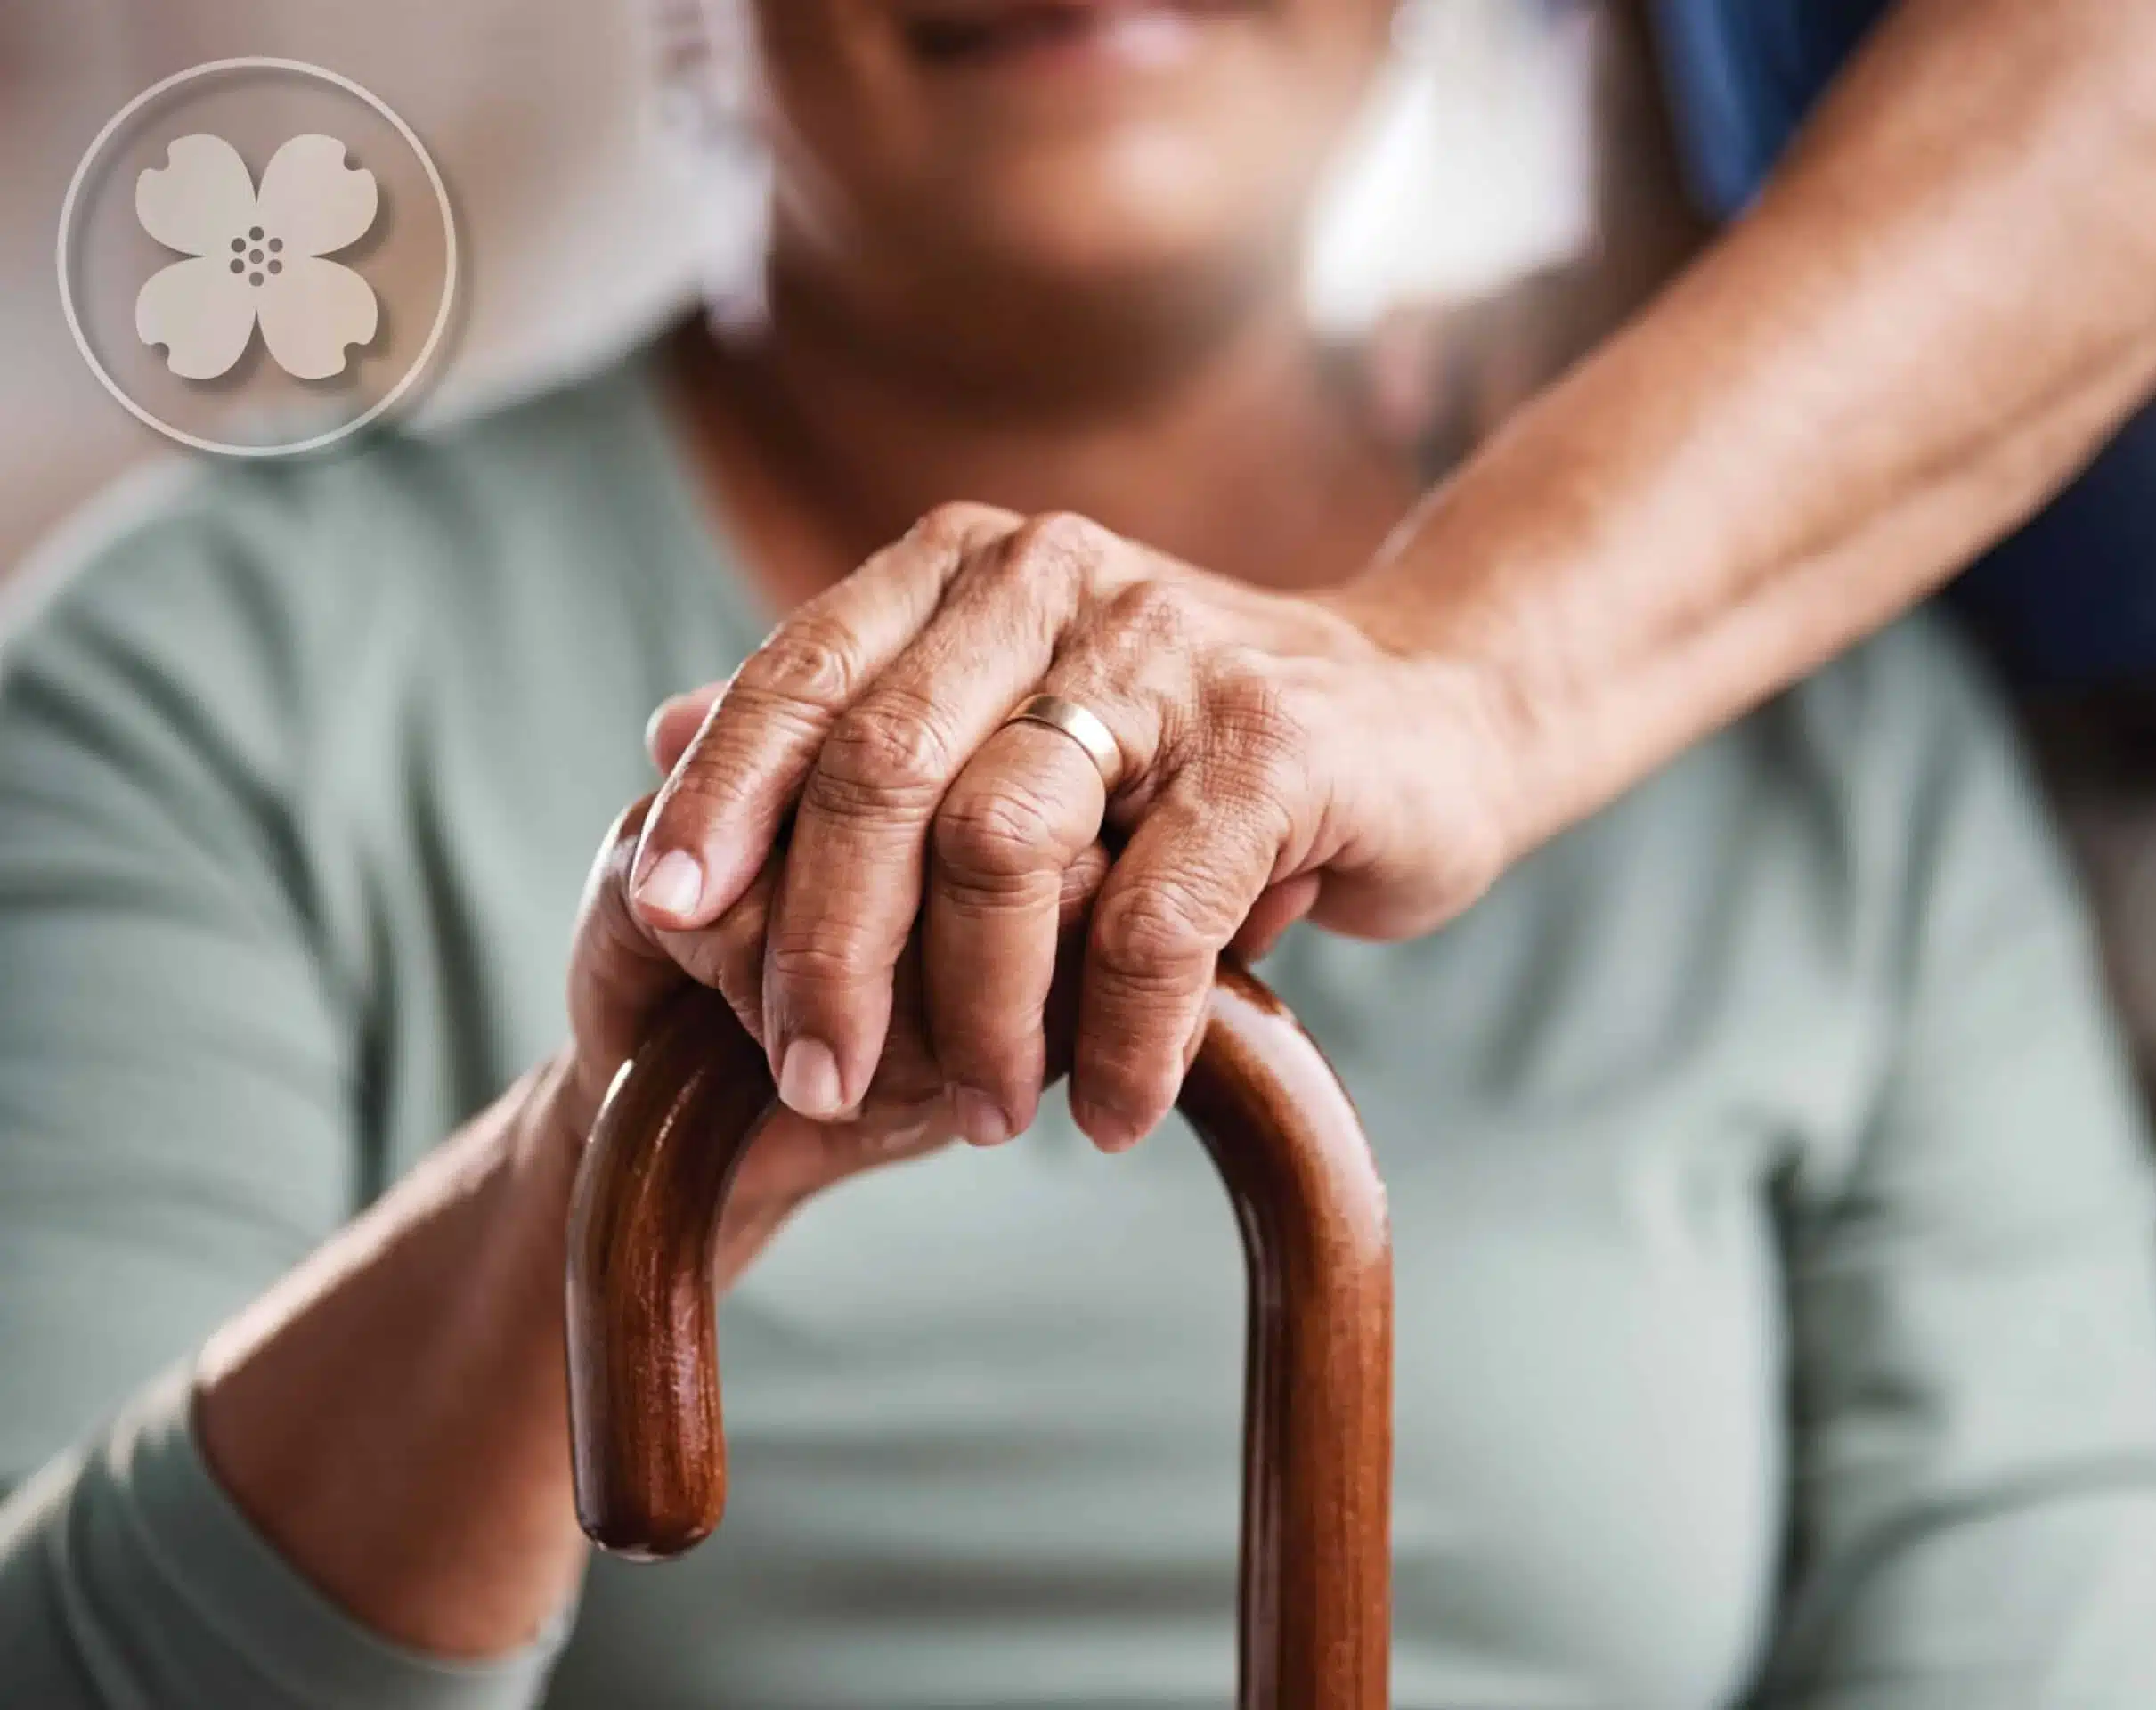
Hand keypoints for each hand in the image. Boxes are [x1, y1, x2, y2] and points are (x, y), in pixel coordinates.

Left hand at [629, 504, 1519, 1151]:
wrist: (1435, 709)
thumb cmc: (1194, 735)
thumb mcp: (1014, 700)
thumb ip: (854, 714)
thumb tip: (661, 741)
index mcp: (970, 570)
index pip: (805, 673)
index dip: (725, 798)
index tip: (664, 915)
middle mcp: (1055, 584)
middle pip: (880, 767)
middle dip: (829, 944)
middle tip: (815, 1077)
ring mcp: (1169, 659)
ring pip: (1003, 843)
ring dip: (977, 1012)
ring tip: (985, 1116)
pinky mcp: (1275, 749)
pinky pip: (1156, 918)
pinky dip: (1122, 1038)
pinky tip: (1118, 1113)